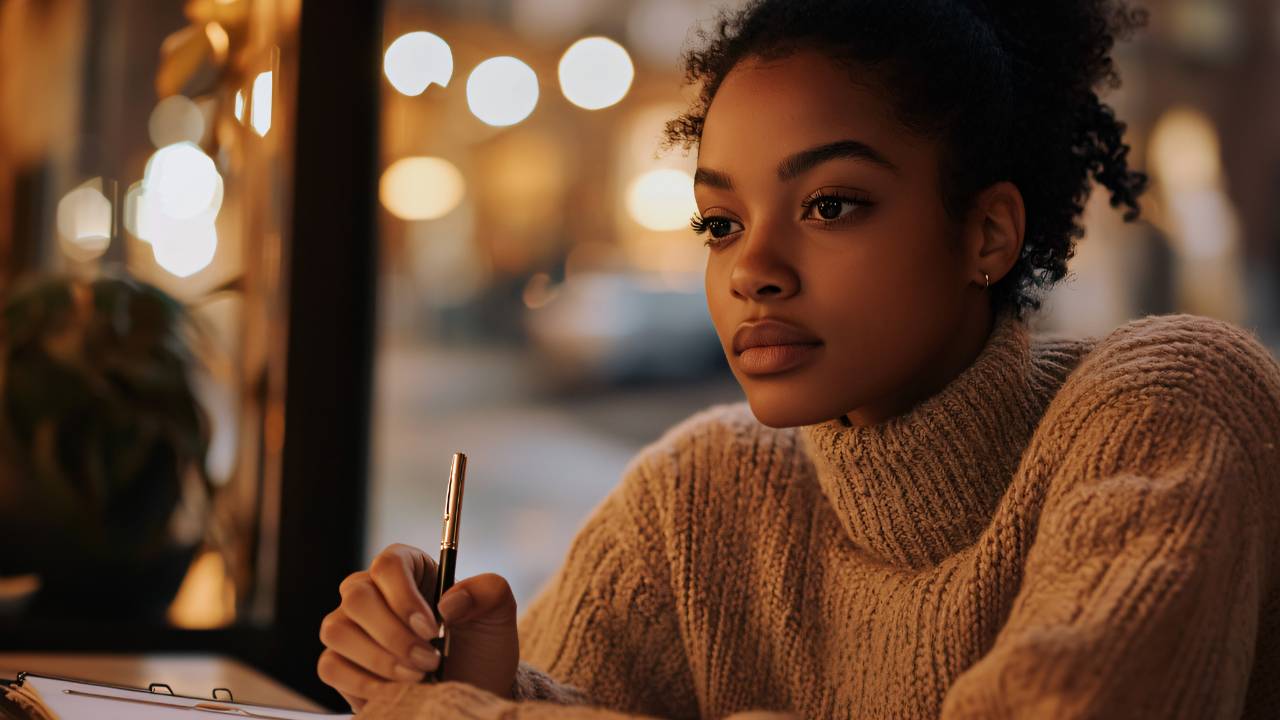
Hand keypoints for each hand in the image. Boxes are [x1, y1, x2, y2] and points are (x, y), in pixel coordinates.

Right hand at [317, 543, 519, 710]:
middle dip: (394, 635)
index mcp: (408, 569)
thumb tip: (448, 601)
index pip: (389, 564)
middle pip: (357, 596)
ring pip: (338, 630)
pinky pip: (330, 665)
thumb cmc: (480, 646)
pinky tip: (395, 692)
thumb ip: (487, 591)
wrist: (470, 689)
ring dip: (380, 659)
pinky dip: (363, 683)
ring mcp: (350, 626)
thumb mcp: (497, 614)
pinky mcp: (339, 662)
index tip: (432, 629)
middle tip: (429, 661)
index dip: (405, 597)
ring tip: (418, 678)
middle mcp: (371, 591)